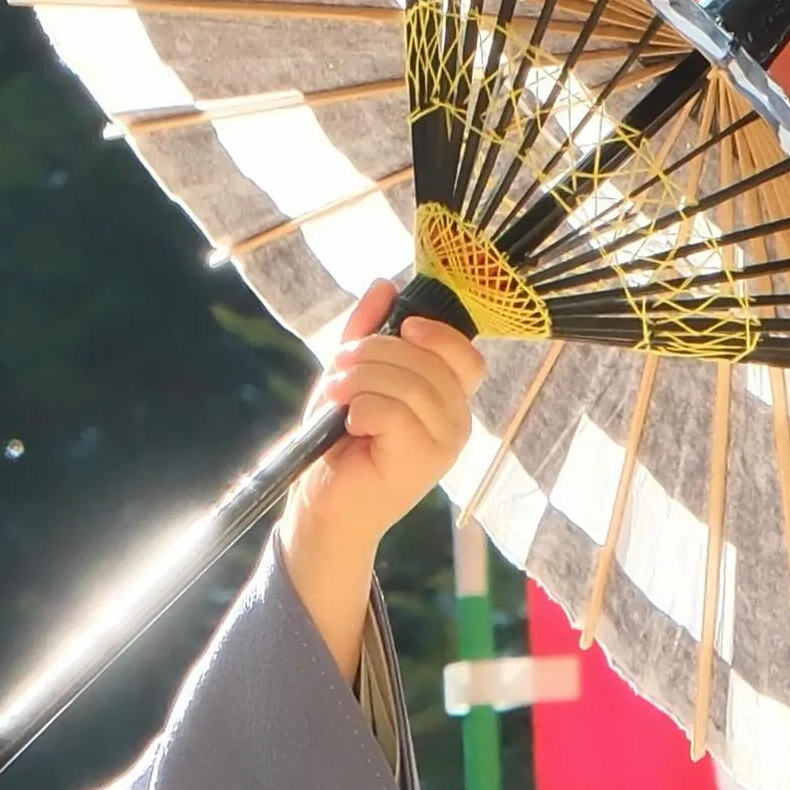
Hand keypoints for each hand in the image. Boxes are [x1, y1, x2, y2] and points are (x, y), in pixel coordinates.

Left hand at [278, 284, 484, 682]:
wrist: (322, 505)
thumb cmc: (339, 443)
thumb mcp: (351, 376)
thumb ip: (369, 332)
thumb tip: (385, 284)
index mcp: (448, 401)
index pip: (466, 356)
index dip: (438, 333)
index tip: (401, 326)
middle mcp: (456, 423)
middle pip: (431, 361)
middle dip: (376, 352)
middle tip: (340, 368)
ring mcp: (443, 445)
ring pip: (410, 383)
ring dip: (361, 379)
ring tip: (335, 396)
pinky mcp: (419, 463)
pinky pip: (393, 411)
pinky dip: (361, 407)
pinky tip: (349, 424)